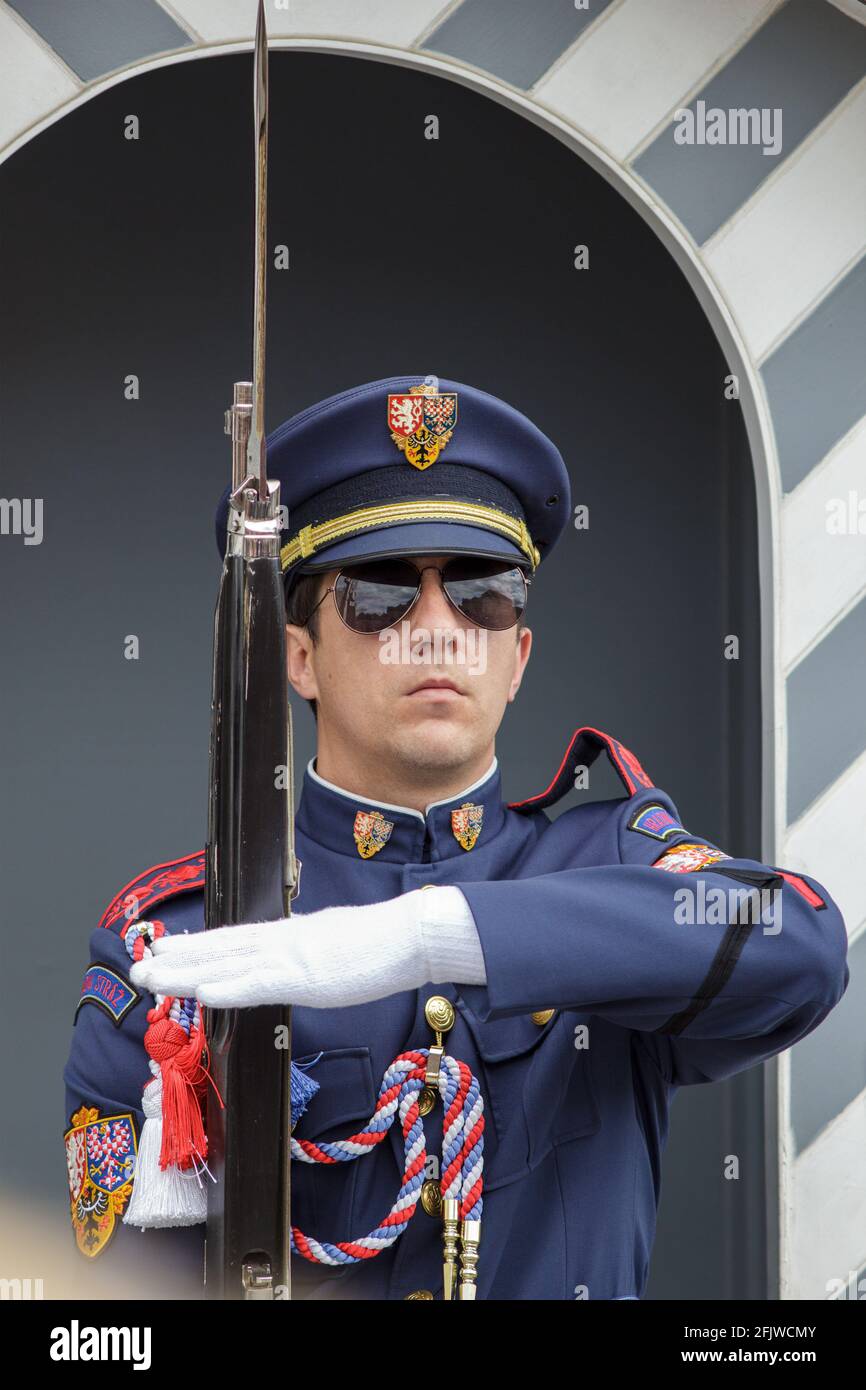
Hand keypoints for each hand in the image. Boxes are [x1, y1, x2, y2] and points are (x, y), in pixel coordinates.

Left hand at [128, 886, 481, 1008]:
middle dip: (179, 959)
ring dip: (187, 971)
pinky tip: (202, 991)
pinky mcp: (307, 975)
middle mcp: (284, 940)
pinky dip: (228, 986)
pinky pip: (260, 983)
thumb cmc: (385, 943)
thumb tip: (299, 961)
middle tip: (140, 966)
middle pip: (221, 949)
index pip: (236, 940)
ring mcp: (292, 956)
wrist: (413, 933)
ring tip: (151, 977)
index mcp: (292, 934)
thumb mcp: (337, 946)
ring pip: (228, 963)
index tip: (169, 950)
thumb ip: (312, 953)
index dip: (199, 946)